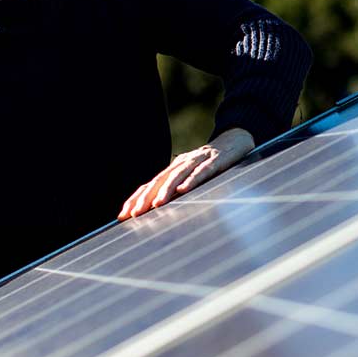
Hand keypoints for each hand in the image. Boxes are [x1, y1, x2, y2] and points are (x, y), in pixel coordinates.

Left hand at [119, 128, 254, 219]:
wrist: (235, 140)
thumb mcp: (191, 175)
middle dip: (146, 198)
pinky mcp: (216, 161)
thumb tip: (158, 210)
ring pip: (178, 175)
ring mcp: (198, 160)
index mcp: (173, 168)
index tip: (122, 215)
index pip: (150, 184)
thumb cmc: (211, 163)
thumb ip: (177, 189)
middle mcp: (182, 163)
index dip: (136, 199)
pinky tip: (183, 190)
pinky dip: (192, 180)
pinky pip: (202, 171)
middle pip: (160, 180)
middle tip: (135, 214)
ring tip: (157, 204)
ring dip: (166, 190)